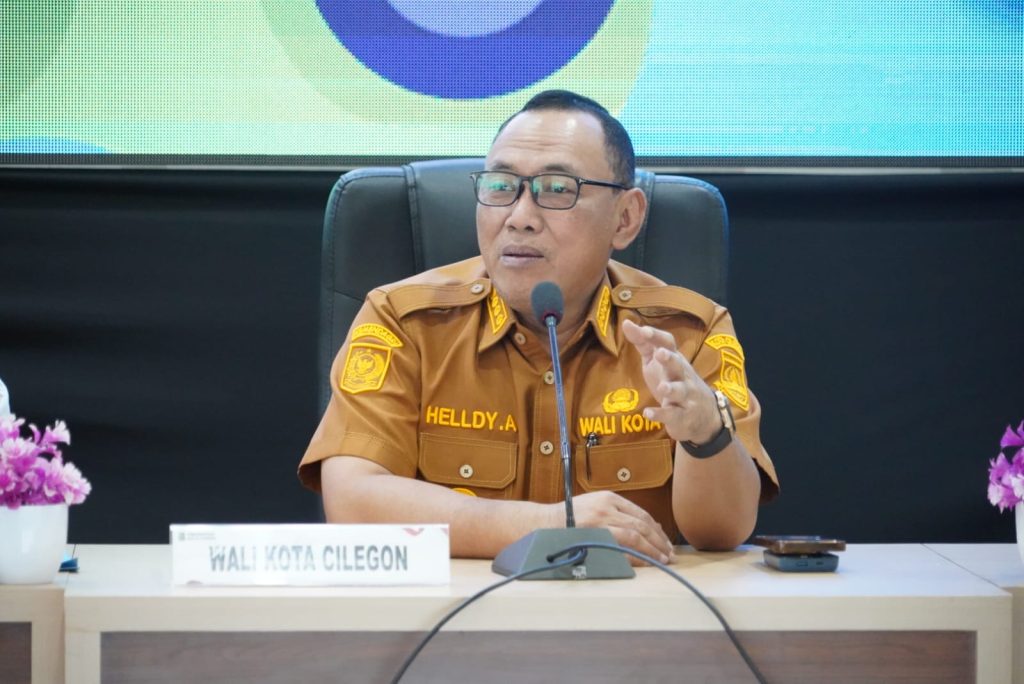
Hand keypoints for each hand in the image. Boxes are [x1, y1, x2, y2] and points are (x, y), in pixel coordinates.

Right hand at [563, 490, 674, 564]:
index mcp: (609, 498)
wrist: (543, 524)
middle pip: (642, 525)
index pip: (641, 514)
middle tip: (669, 554)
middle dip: (659, 541)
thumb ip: (617, 513)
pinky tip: (645, 563)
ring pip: (635, 537)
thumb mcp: (594, 506)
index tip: (665, 542)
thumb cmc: (570, 518)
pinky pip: (621, 550)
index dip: (657, 530)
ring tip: (662, 560)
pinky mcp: (593, 538)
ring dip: (652, 550)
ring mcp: (600, 523)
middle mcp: (606, 508)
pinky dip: (637, 557)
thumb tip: (648, 528)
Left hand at [621, 319, 720, 444]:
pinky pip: (672, 415)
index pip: (668, 344)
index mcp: (675, 360)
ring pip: (679, 391)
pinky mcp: (681, 416)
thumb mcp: (657, 361)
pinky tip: (648, 413)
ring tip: (663, 388)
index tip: (643, 330)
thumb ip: (643, 343)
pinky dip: (660, 414)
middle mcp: (682, 376)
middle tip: (660, 353)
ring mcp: (684, 396)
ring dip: (671, 389)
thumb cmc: (674, 381)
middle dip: (670, 359)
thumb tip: (626, 322)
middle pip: (678, 365)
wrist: (703, 415)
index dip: (656, 336)